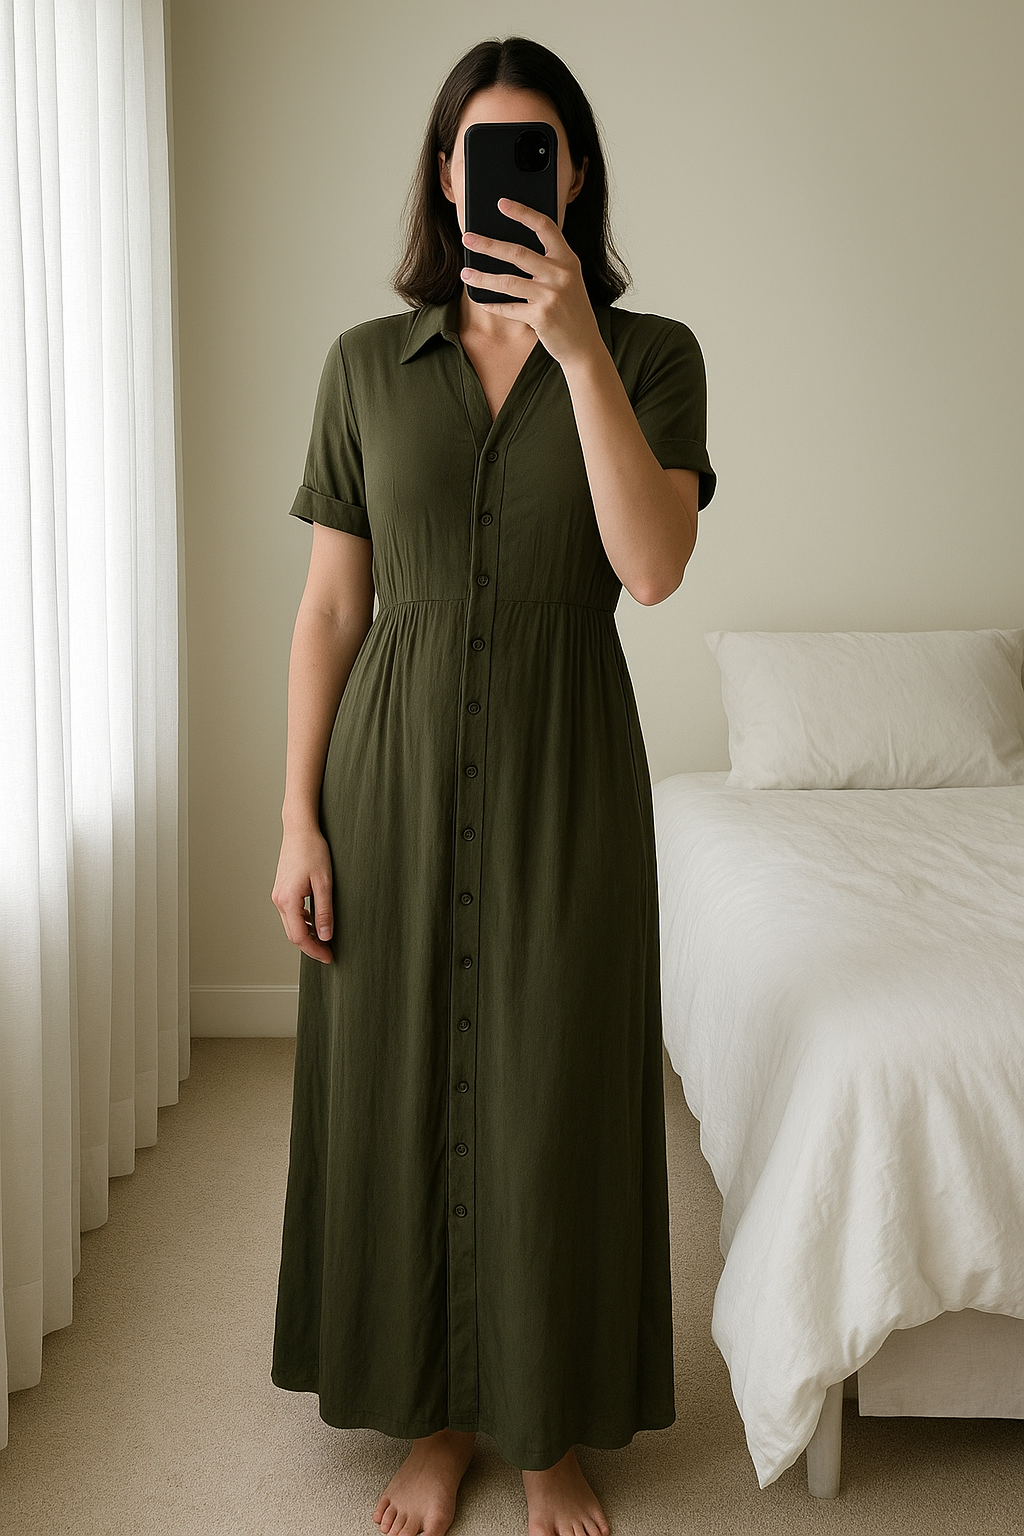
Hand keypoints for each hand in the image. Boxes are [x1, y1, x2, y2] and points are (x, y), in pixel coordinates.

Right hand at [272, 825, 334, 962]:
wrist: (300, 830)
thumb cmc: (313, 851)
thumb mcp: (324, 883)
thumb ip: (324, 911)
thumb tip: (325, 935)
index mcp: (288, 900)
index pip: (300, 936)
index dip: (315, 950)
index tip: (329, 956)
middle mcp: (279, 900)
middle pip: (293, 934)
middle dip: (310, 946)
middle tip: (328, 953)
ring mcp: (278, 895)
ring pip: (291, 925)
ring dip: (307, 935)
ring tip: (325, 940)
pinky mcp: (281, 890)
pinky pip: (290, 914)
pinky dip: (303, 922)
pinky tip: (316, 921)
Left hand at [460, 198, 603, 367]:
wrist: (584, 345)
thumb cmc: (571, 309)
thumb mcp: (568, 279)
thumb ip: (548, 263)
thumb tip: (509, 250)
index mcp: (568, 259)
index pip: (545, 227)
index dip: (522, 212)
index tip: (501, 203)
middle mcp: (561, 274)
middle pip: (517, 253)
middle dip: (488, 244)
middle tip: (467, 238)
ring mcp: (551, 296)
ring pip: (508, 282)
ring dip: (482, 277)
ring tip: (465, 274)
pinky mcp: (541, 317)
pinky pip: (510, 308)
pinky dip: (494, 305)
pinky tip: (482, 301)